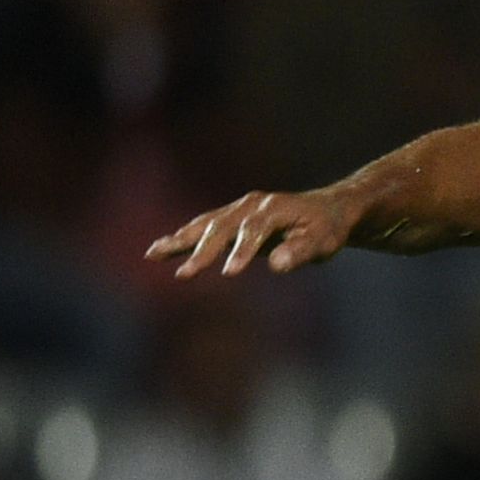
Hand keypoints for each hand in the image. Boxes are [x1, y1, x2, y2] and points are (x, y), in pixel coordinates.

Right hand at [147, 180, 370, 277]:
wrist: (327, 210)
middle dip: (202, 252)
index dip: (242, 251)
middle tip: (184, 275)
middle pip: (222, 227)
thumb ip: (301, 251)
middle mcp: (252, 205)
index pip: (254, 231)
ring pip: (205, 224)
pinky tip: (162, 248)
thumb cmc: (327, 229)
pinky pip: (203, 225)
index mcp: (275, 209)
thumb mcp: (323, 241)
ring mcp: (239, 208)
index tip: (229, 274)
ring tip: (152, 255)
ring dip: (179, 240)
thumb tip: (277, 265)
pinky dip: (182, 236)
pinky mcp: (232, 215)